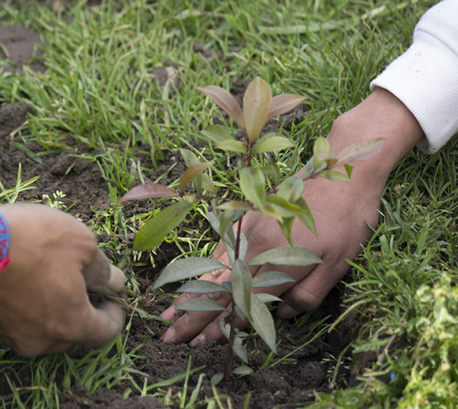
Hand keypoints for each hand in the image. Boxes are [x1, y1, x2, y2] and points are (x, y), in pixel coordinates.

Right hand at [0, 204, 125, 356]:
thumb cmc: (29, 241)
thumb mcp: (80, 242)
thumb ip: (102, 269)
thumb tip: (114, 282)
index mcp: (70, 325)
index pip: (105, 333)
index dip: (114, 315)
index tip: (112, 298)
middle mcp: (40, 341)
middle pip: (71, 332)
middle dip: (81, 309)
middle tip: (79, 281)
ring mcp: (8, 337)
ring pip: (41, 328)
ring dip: (50, 307)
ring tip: (46, 275)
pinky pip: (14, 320)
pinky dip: (23, 305)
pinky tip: (18, 278)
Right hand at [161, 173, 379, 344]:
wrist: (342, 172)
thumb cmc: (347, 221)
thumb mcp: (338, 264)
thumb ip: (307, 294)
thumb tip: (279, 314)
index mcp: (278, 262)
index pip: (242, 301)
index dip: (220, 323)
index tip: (201, 342)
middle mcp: (256, 247)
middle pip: (218, 288)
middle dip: (193, 315)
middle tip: (169, 336)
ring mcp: (247, 230)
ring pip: (213, 268)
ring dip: (190, 293)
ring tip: (169, 313)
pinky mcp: (247, 217)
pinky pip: (221, 247)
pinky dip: (204, 267)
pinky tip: (191, 279)